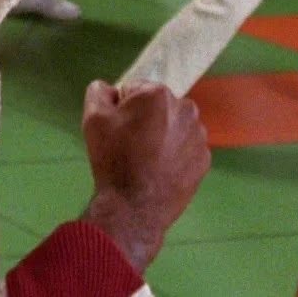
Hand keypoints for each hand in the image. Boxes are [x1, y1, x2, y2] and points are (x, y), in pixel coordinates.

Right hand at [79, 80, 209, 270]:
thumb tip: (109, 89)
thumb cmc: (113, 159)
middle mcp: (185, 109)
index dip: (121, 109)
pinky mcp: (204, 160)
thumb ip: (99, 91)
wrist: (134, 207)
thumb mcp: (93, 119)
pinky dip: (174, 155)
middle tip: (130, 146)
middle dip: (144, 119)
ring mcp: (199, 136)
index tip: (117, 130)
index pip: (134, 90)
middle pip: (157, 107)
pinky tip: (160, 171)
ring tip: (145, 161)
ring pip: (173, 126)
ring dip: (162, 135)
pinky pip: (185, 148)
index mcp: (158, 94)